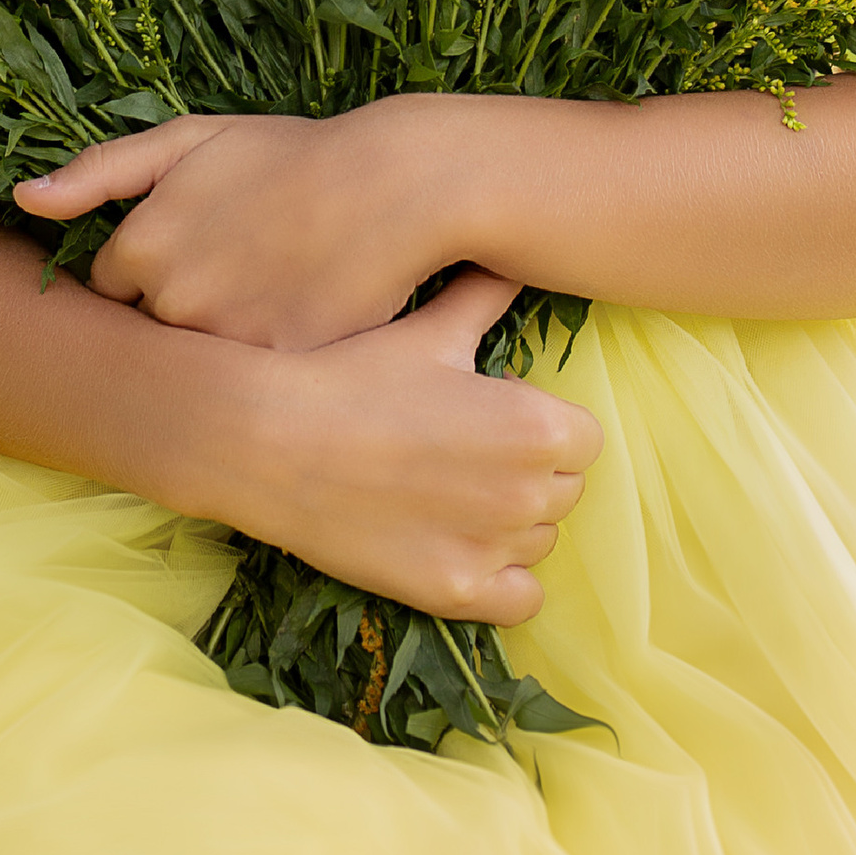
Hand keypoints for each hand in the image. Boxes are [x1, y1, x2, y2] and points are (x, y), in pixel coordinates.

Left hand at [16, 107, 449, 348]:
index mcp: (140, 247)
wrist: (393, 185)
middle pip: (149, 327)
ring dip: (217, 335)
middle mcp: (170, 302)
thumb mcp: (188, 141)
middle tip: (234, 267)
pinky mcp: (273, 371)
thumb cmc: (288, 155)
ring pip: (195, 358)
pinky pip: (248, 381)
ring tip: (269, 288)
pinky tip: (297, 314)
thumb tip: (22, 198)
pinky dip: (264, 355)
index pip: (111, 285)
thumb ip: (99, 172)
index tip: (193, 247)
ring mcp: (220, 342)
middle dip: (178, 304)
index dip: (150, 265)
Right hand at [227, 267, 600, 625]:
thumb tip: (518, 254)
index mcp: (535, 424)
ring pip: (539, 540)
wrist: (271, 440)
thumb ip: (489, 294)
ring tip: (449, 489)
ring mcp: (491, 549)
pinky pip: (521, 600)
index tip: (491, 409)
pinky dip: (503, 578)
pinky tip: (459, 544)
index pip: (584, 437)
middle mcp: (527, 492)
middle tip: (463, 447)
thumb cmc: (353, 373)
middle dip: (528, 468)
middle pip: (565, 489)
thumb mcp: (430, 326)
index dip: (541, 420)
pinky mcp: (455, 592)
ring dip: (511, 520)